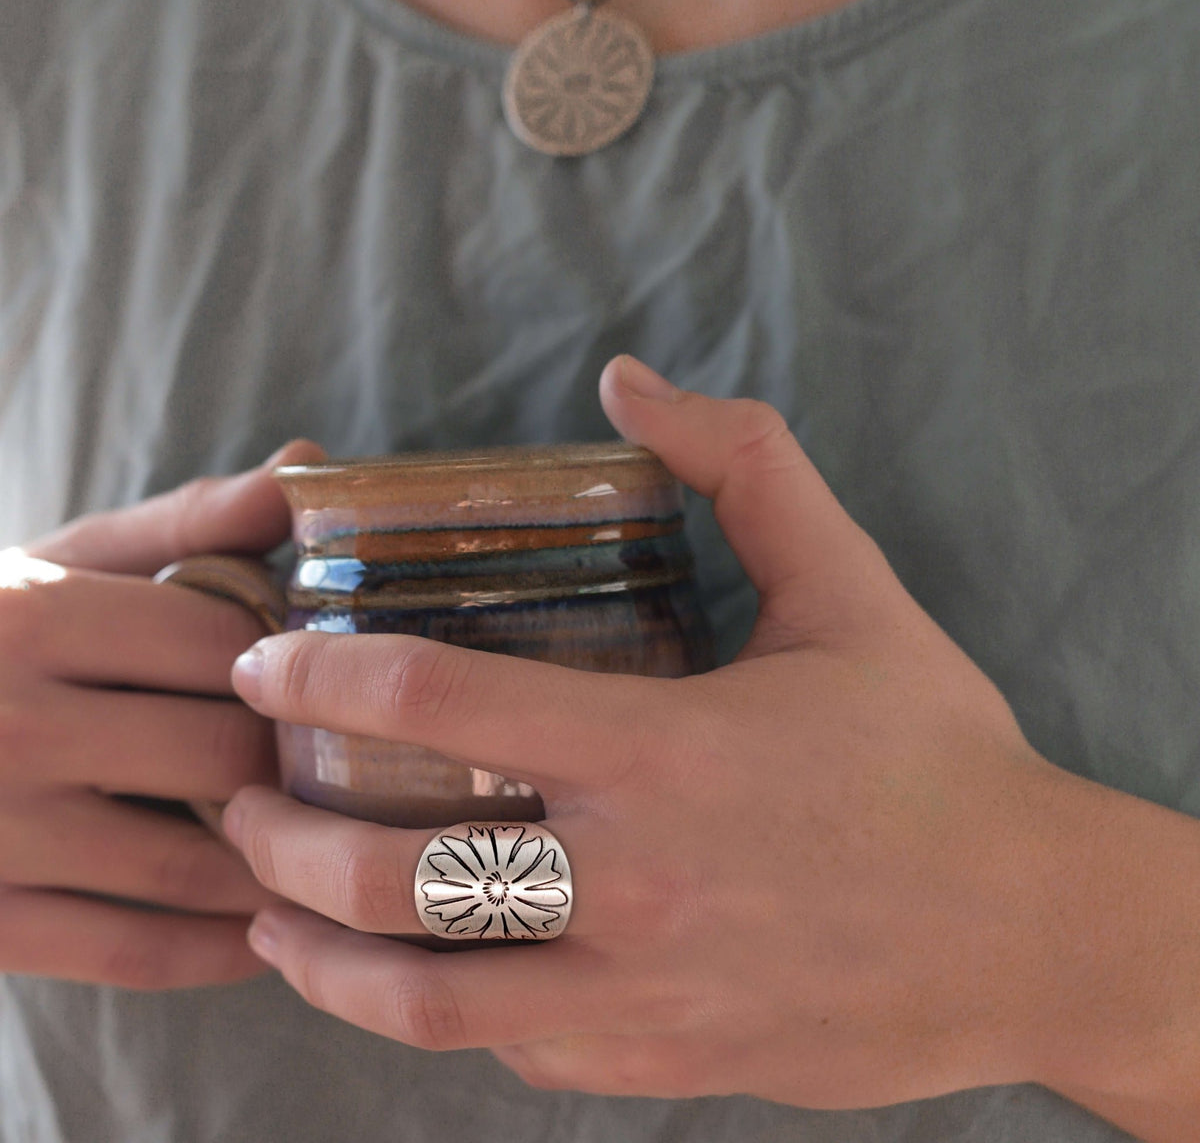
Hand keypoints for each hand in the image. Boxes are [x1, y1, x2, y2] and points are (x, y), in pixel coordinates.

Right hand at [0, 439, 323, 988]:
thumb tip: (308, 462)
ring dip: (280, 871)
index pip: (227, 647)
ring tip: (336, 855)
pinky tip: (263, 933)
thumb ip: (187, 520)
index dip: (296, 667)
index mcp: (35, 619)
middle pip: (222, 754)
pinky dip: (214, 953)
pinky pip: (129, 952)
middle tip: (352, 773)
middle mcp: (6, 725)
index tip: (333, 683)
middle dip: (296, 766)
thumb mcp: (65, 562)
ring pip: (190, 867)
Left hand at [223, 358, 1066, 1105]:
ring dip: (312, 949)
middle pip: (385, 871)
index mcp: (662, 750)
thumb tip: (633, 383)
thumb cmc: (934, 756)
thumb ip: (744, 468)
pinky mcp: (657, 1062)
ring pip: (418, 994)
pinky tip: (403, 970)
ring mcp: (638, 992)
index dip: (318, 668)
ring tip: (265, 904)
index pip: (434, 699)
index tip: (261, 655)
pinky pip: (504, 1048)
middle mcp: (631, 882)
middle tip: (237, 784)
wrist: (1027, 931)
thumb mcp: (851, 590)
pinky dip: (427, 1006)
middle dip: (275, 828)